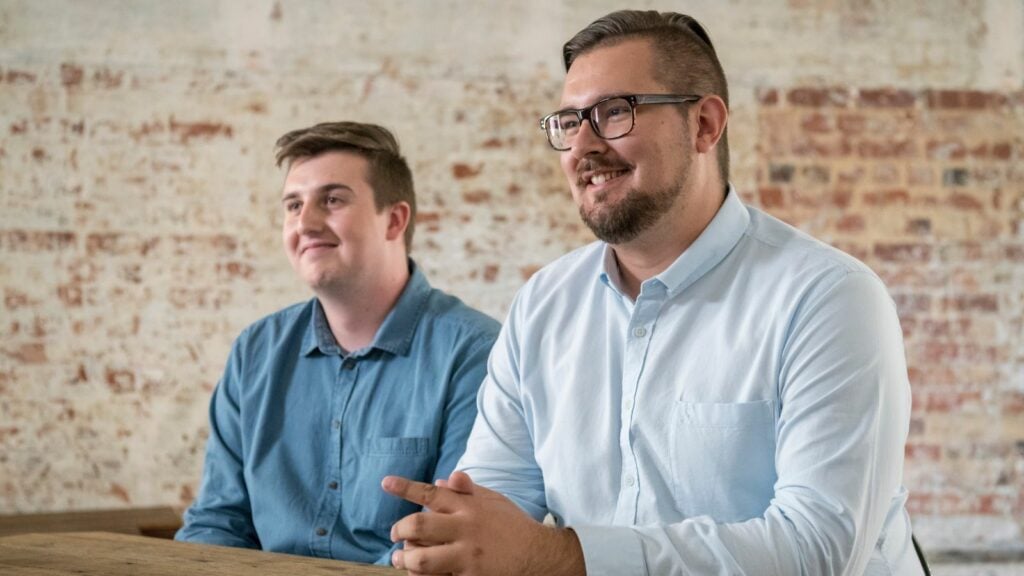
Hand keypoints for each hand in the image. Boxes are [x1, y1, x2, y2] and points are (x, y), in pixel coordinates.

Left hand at [382, 471, 584, 575]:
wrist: (539, 556)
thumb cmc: (513, 526)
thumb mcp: (494, 501)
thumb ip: (468, 491)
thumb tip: (444, 478)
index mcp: (469, 507)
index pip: (431, 492)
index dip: (405, 487)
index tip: (386, 483)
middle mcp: (465, 528)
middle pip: (419, 524)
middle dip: (400, 529)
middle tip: (396, 534)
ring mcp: (467, 556)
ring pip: (422, 559)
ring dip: (405, 559)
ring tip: (400, 558)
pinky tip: (419, 574)